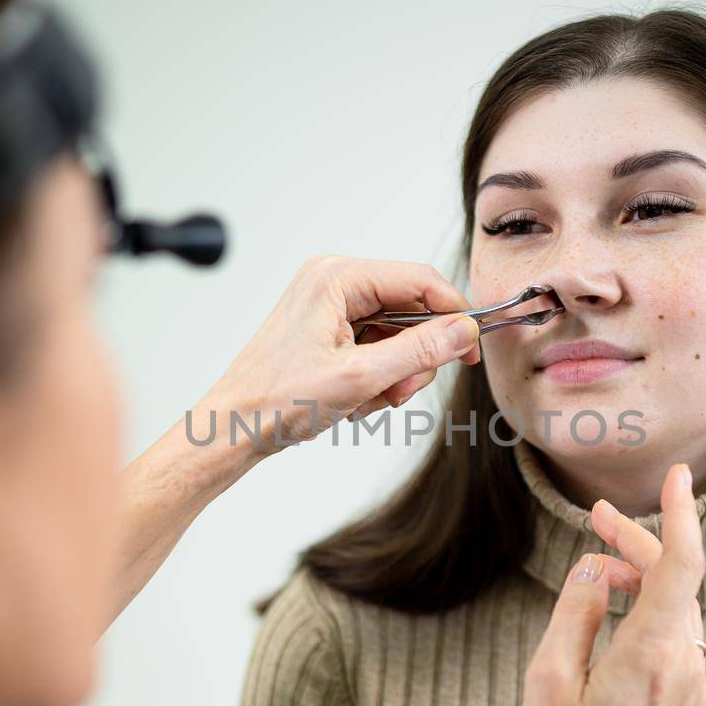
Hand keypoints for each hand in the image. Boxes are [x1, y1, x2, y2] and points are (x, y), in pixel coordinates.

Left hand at [195, 255, 480, 451]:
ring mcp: (329, 306)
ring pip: (396, 333)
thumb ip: (420, 350)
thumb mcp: (360, 377)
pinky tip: (355, 401)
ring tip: (369, 402)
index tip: (472, 350)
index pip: (420, 280)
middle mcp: (333, 282)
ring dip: (394, 373)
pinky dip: (377, 377)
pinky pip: (376, 347)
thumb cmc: (276, 401)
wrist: (232, 429)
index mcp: (337, 277)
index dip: (453, 314)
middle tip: (398, 393)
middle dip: (414, 357)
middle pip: (410, 309)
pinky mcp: (327, 330)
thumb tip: (464, 331)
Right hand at [518, 463, 705, 705]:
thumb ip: (576, 610)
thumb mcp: (548, 678)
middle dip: (640, 544)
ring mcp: (695, 690)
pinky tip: (616, 623)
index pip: (683, 562)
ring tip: (601, 571)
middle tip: (596, 520)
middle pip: (677, 581)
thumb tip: (596, 568)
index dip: (682, 511)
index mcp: (652, 652)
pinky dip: (653, 616)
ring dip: (646, 581)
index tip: (675, 475)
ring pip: (680, 611)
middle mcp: (687, 666)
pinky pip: (680, 642)